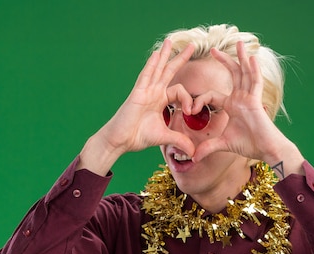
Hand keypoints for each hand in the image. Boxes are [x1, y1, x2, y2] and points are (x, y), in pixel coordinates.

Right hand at [80, 40, 195, 174]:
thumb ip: (179, 140)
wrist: (120, 141)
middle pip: (169, 71)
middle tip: (192, 45)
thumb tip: (193, 152)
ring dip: (165, 55)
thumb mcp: (164, 138)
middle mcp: (153, 92)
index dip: (188, 100)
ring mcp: (145, 91)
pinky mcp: (137, 94)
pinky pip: (146, 76)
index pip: (179, 91)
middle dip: (181, 58)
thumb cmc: (137, 137)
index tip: (190, 112)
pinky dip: (151, 65)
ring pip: (157, 69)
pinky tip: (157, 54)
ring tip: (171, 41)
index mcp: (160, 100)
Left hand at [191, 41, 293, 165]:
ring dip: (241, 58)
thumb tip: (193, 158)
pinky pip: (255, 83)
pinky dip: (254, 71)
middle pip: (233, 75)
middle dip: (224, 61)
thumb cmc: (249, 145)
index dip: (201, 100)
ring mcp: (249, 98)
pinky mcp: (256, 101)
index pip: (213, 95)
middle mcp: (241, 99)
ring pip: (245, 74)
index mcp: (232, 106)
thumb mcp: (223, 144)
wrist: (266, 150)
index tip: (190, 109)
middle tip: (214, 49)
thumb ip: (208, 148)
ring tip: (238, 43)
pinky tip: (251, 58)